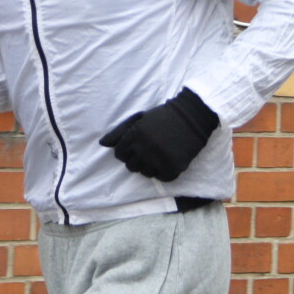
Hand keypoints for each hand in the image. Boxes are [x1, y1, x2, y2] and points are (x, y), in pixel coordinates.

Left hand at [99, 87, 218, 181]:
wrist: (192, 116)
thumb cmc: (163, 117)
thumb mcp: (139, 119)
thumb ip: (119, 132)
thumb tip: (101, 144)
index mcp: (135, 134)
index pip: (119, 154)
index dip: (127, 152)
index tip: (137, 147)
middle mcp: (144, 148)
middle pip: (131, 166)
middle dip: (138, 160)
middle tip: (150, 151)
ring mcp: (159, 158)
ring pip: (146, 173)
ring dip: (151, 166)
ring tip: (160, 154)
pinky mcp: (173, 166)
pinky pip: (162, 177)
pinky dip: (165, 171)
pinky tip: (170, 159)